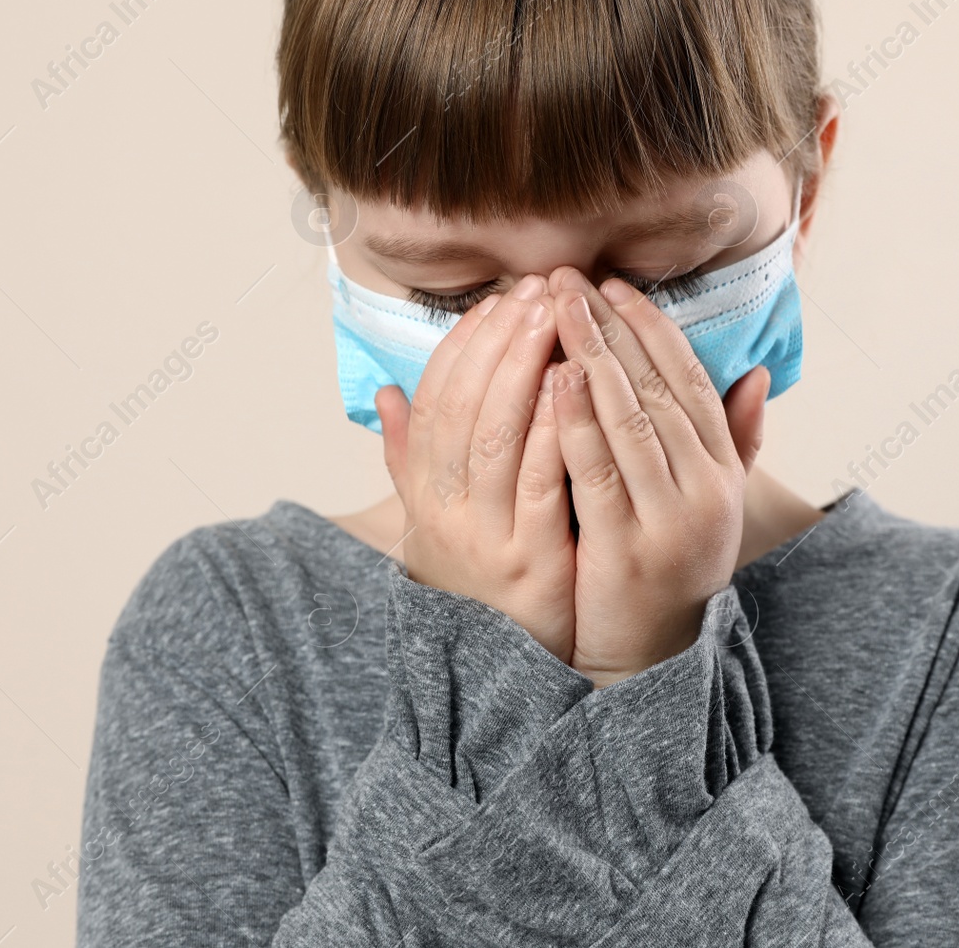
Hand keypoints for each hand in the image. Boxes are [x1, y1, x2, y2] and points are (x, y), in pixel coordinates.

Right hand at [377, 275, 577, 662]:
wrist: (509, 666)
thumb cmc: (481, 577)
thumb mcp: (436, 519)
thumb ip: (411, 457)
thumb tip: (385, 395)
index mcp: (423, 490)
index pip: (434, 401)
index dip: (461, 348)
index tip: (494, 303)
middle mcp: (444, 509)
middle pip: (464, 407)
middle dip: (499, 342)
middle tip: (535, 291)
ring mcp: (485, 535)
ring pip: (496, 435)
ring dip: (524, 369)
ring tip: (554, 317)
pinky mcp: (528, 560)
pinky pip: (538, 481)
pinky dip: (551, 428)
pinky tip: (573, 384)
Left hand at [547, 269, 770, 687]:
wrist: (646, 657)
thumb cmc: (667, 563)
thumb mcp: (709, 502)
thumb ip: (733, 439)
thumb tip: (757, 372)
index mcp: (721, 471)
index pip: (690, 380)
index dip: (652, 328)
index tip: (613, 286)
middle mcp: (705, 490)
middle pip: (657, 390)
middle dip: (610, 328)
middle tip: (568, 280)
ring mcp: (669, 521)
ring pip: (631, 422)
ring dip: (592, 358)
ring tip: (557, 311)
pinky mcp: (627, 550)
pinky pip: (598, 474)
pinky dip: (576, 422)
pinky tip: (553, 379)